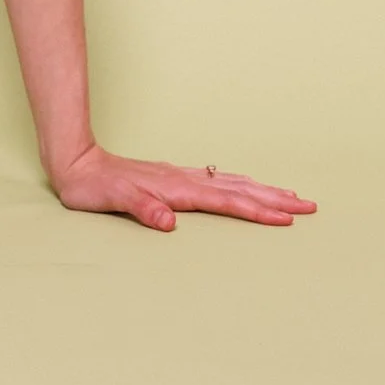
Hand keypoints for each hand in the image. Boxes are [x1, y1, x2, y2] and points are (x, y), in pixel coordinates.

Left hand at [47, 144, 316, 230]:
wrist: (75, 162)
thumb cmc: (93, 187)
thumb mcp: (113, 201)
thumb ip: (142, 209)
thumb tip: (168, 222)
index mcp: (176, 189)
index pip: (225, 202)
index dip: (256, 210)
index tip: (287, 218)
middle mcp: (183, 180)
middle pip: (237, 189)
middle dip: (274, 198)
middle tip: (309, 204)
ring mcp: (178, 176)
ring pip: (230, 182)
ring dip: (261, 189)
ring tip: (289, 195)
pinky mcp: (171, 178)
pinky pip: (215, 181)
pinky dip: (237, 184)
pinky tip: (242, 185)